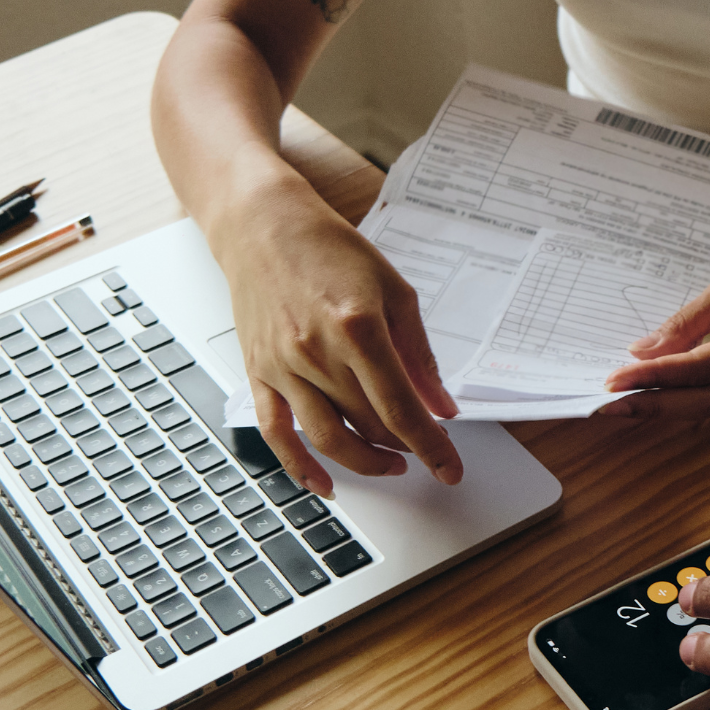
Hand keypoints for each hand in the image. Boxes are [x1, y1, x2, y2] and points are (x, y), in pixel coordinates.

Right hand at [212, 181, 459, 497]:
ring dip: (364, 462)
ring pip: (328, 438)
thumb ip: (419, 354)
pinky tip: (324, 484)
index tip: (451, 469)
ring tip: (390, 463)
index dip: (431, 447)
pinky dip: (299, 466)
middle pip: (369, 425)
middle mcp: (317, 352)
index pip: (401, 408)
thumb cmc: (329, 250)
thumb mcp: (394, 290)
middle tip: (425, 450)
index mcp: (359, 329)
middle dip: (404, 447)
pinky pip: (276, 433)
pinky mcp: (258, 373)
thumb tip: (440, 405)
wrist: (263, 225)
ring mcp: (283, 366)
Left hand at [596, 274, 709, 423]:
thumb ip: (687, 321)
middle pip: (693, 405)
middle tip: (601, 405)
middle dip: (644, 406)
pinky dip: (683, 400)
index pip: (695, 370)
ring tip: (619, 396)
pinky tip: (661, 389)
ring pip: (698, 410)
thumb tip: (644, 350)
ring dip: (658, 404)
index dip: (652, 377)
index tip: (614, 380)